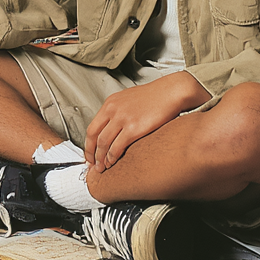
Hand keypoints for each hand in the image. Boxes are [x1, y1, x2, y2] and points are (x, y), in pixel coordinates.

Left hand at [85, 71, 210, 172]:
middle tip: (92, 164)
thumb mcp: (129, 99)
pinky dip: (112, 157)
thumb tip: (112, 126)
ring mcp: (122, 119)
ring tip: (102, 167)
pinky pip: (117, 147)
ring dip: (101, 158)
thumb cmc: (155, 96)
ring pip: (103, 143)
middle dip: (91, 153)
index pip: (92, 127)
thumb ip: (118, 111)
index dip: (88, 144)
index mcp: (110, 103)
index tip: (89, 154)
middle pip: (94, 136)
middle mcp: (113, 110)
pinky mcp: (133, 128)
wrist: (171, 92)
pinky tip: (113, 163)